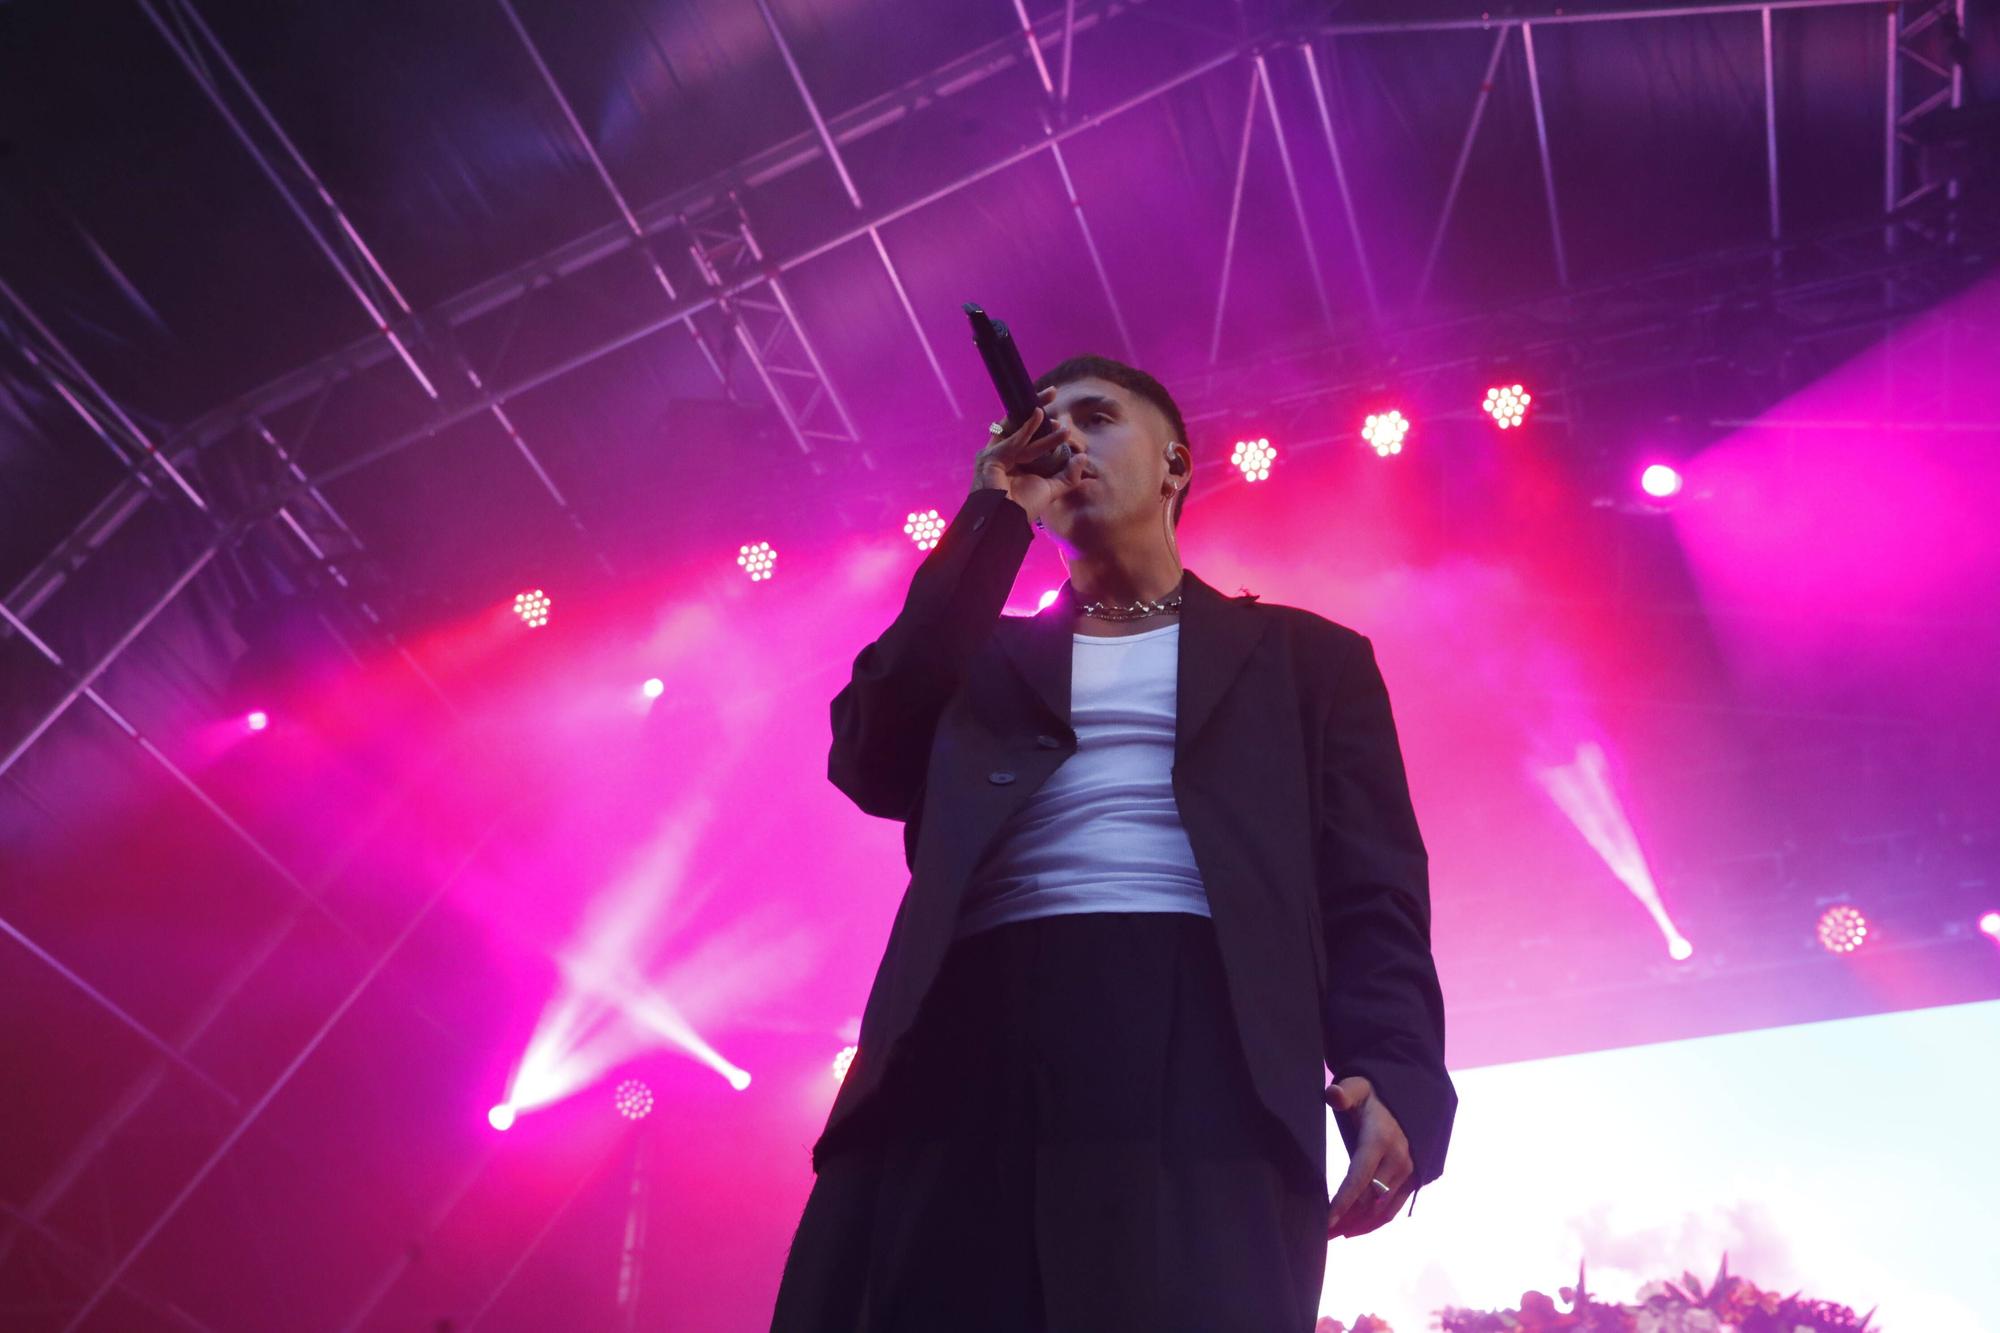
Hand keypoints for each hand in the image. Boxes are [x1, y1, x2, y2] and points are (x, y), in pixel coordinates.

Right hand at [972, 384, 1086, 525]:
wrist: (1007, 522)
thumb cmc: (1023, 508)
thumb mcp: (1051, 489)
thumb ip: (1067, 476)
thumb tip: (1082, 457)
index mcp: (1014, 461)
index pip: (1029, 435)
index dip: (1043, 424)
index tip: (1061, 418)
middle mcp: (1002, 454)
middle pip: (1020, 423)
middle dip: (1036, 406)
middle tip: (1053, 391)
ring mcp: (994, 454)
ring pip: (1018, 427)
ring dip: (1035, 412)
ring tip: (1051, 398)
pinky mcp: (990, 457)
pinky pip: (1013, 439)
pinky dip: (1027, 427)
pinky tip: (1040, 415)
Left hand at [1324, 1076, 1415, 1238]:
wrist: (1412, 1099)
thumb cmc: (1376, 1096)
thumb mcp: (1360, 1087)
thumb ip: (1345, 1092)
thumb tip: (1332, 1094)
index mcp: (1381, 1141)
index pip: (1359, 1179)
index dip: (1342, 1202)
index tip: (1326, 1222)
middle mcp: (1398, 1161)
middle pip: (1369, 1200)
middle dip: (1346, 1219)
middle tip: (1322, 1235)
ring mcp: (1409, 1173)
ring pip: (1382, 1209)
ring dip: (1360, 1226)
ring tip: (1336, 1236)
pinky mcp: (1414, 1181)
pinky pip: (1394, 1208)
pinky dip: (1376, 1222)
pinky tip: (1358, 1229)